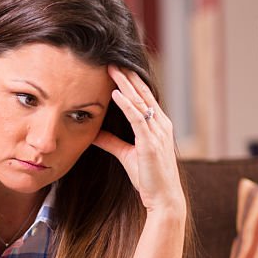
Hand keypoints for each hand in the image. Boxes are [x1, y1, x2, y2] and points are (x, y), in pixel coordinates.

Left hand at [93, 66, 184, 213]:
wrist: (163, 197)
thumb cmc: (148, 177)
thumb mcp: (126, 155)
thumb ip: (111, 141)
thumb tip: (94, 132)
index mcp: (158, 126)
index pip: (144, 98)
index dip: (131, 82)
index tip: (118, 68)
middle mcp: (161, 125)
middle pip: (143, 94)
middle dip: (128, 76)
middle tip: (113, 60)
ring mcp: (157, 133)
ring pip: (140, 102)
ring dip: (125, 84)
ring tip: (112, 69)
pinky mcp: (150, 143)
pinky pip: (138, 119)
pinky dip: (127, 105)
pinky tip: (116, 94)